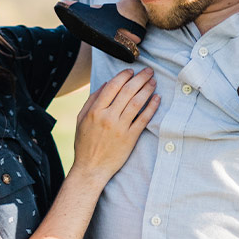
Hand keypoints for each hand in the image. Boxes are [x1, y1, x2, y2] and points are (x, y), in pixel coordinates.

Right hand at [71, 68, 158, 183]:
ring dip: (147, 89)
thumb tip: (105, 84)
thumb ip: (92, 100)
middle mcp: (108, 117)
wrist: (91, 168)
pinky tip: (157, 99)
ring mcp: (120, 128)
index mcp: (95, 111)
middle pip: (127, 92)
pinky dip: (151, 107)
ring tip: (153, 81)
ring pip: (137, 103)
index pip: (112, 87)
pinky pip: (143, 119)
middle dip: (139, 78)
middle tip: (148, 71)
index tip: (131, 70)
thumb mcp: (81, 119)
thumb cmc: (85, 144)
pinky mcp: (130, 138)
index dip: (123, 76)